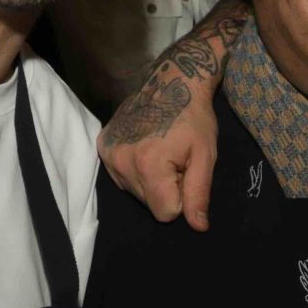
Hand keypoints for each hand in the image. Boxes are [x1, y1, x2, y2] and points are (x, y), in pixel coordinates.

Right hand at [98, 80, 220, 229]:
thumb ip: (199, 194)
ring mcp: (108, 154)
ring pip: (135, 192)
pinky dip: (135, 169)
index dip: (181, 196)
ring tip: (161, 151)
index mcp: (148, 166)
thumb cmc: (194, 118)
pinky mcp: (101, 146)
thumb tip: (198, 227)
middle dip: (165, 188)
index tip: (185, 170)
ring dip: (150, 180)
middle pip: (148, 203)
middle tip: (174, 159)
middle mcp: (121, 162)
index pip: (166, 213)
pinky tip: (145, 147)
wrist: (171, 80)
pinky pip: (121, 177)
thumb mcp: (205, 156)